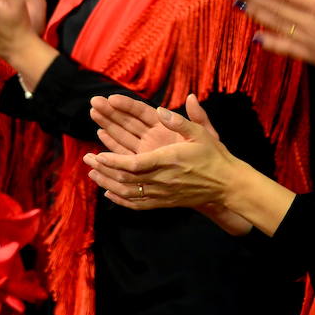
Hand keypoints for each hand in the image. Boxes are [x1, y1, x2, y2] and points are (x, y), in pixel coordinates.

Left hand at [83, 95, 237, 209]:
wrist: (227, 185)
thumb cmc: (214, 156)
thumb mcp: (201, 132)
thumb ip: (179, 120)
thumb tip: (160, 109)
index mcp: (169, 160)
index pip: (135, 164)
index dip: (114, 160)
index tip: (98, 154)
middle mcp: (163, 180)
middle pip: (126, 179)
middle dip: (104, 169)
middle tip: (87, 158)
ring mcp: (163, 194)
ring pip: (128, 192)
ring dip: (108, 182)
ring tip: (92, 172)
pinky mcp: (164, 202)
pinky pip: (138, 204)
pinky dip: (120, 199)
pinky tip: (108, 192)